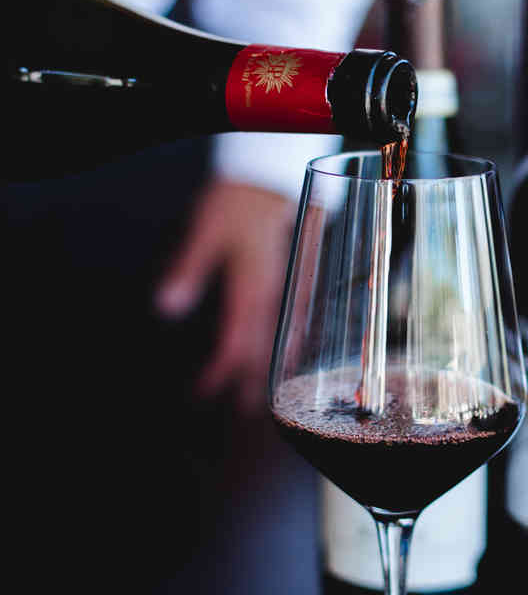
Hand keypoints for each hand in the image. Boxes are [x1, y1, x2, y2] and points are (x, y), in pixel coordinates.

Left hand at [154, 179, 295, 412]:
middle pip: (261, 350)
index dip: (219, 371)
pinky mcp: (290, 284)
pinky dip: (287, 348)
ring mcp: (284, 290)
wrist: (269, 179)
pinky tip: (287, 359)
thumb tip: (168, 307)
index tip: (204, 392)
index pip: (236, 342)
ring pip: (280, 341)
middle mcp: (272, 295)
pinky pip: (293, 326)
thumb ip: (187, 269)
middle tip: (241, 415)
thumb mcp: (204, 230)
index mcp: (251, 288)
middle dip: (248, 383)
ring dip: (269, 372)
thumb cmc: (237, 203)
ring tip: (264, 399)